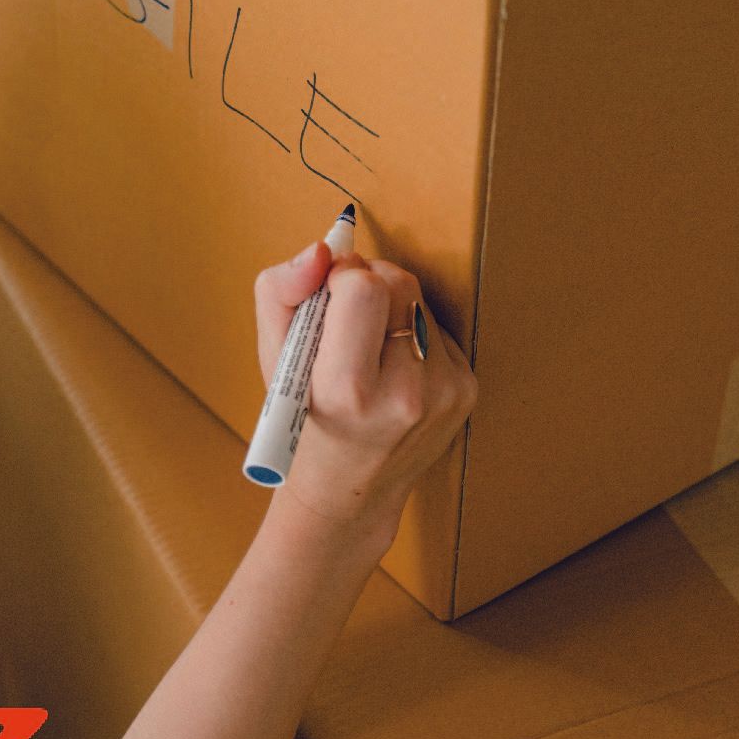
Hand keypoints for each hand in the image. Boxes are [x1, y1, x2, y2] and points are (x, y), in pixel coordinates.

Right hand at [253, 239, 477, 540]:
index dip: (341, 277)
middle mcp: (405, 394)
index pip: (362, 288)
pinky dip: (413, 333)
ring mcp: (444, 393)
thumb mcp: (272, 357)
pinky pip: (439, 326)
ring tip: (369, 349)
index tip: (327, 296)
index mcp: (348, 390)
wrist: (349, 489)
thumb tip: (322, 250)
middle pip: (398, 282)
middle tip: (346, 319)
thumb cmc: (302, 418)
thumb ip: (281, 292)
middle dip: (368, 284)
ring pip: (420, 299)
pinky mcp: (466, 389)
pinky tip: (394, 366)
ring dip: (392, 307)